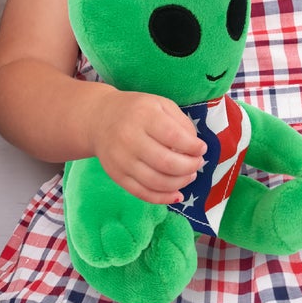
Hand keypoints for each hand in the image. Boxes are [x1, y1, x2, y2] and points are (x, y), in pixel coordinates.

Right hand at [89, 88, 206, 206]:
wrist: (99, 119)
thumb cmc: (136, 110)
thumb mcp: (160, 105)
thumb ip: (181, 123)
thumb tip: (195, 148)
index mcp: (143, 115)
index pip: (173, 136)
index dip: (193, 146)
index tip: (202, 148)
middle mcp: (129, 138)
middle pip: (166, 162)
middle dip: (189, 167)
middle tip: (198, 164)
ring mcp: (121, 160)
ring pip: (156, 181)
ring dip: (180, 183)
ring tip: (189, 176)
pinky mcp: (117, 176)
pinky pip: (143, 193)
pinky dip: (164, 198)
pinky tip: (177, 194)